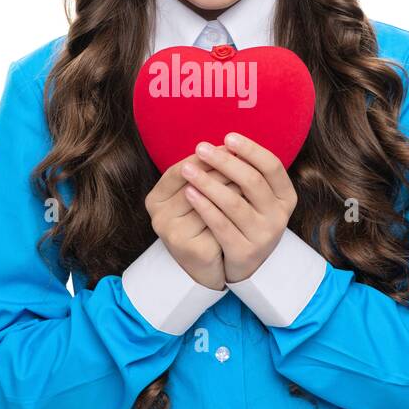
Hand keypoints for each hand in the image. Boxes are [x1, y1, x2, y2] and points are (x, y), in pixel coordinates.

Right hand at [145, 153, 241, 291]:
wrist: (203, 265)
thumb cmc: (200, 221)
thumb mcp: (194, 194)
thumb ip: (204, 173)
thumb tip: (229, 145)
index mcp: (154, 200)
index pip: (179, 170)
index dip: (206, 157)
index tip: (229, 143)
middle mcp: (159, 218)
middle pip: (196, 184)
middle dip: (223, 169)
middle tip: (246, 157)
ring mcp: (174, 236)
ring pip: (210, 204)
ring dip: (233, 187)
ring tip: (254, 177)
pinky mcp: (193, 251)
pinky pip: (220, 225)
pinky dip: (236, 212)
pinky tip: (252, 202)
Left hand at [181, 132, 297, 284]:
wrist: (246, 262)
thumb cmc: (247, 218)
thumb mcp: (256, 197)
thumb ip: (248, 172)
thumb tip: (225, 142)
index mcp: (285, 197)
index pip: (272, 166)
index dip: (250, 149)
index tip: (227, 136)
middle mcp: (278, 216)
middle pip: (251, 181)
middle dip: (224, 162)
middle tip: (200, 148)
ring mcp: (263, 236)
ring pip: (234, 203)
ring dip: (208, 182)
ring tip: (188, 168)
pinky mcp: (245, 252)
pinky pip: (221, 225)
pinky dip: (204, 207)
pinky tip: (189, 193)